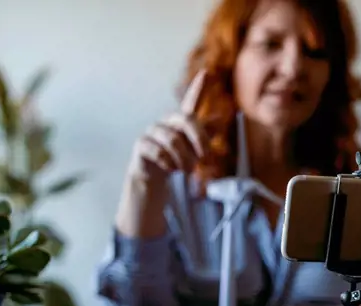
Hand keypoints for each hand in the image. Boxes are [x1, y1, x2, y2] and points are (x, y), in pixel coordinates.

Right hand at [128, 70, 210, 184]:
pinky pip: (159, 152)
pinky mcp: (142, 144)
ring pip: (173, 140)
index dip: (198, 88)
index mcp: (181, 121)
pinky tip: (170, 169)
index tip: (206, 73)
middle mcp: (167, 122)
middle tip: (205, 159)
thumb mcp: (193, 149)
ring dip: (184, 159)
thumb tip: (219, 119)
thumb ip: (204, 134)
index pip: (191, 101)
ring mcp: (153, 131)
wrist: (152, 177)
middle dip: (200, 140)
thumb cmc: (175, 160)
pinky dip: (169, 165)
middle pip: (187, 119)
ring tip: (187, 170)